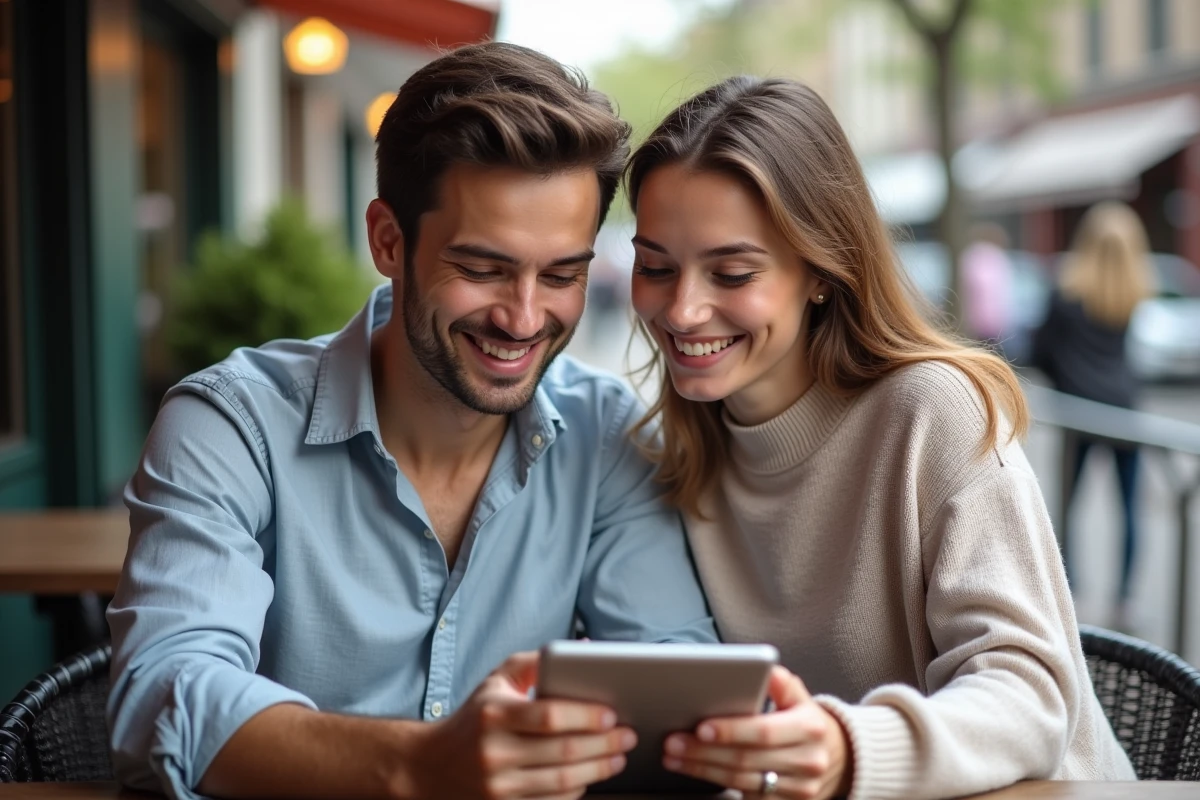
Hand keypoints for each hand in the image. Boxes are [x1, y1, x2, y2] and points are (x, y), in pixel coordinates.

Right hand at [405, 651, 636, 799]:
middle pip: (564, 752)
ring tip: (618, 757)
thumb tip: (581, 649)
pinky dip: (577, 789)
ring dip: (599, 769)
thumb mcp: (495, 681)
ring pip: (563, 781)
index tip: (611, 714)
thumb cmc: (474, 718)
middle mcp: (495, 752)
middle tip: (628, 735)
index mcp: (494, 715)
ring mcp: (498, 786)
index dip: (586, 716)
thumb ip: (534, 663)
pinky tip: (591, 775)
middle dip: (604, 744)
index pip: (550, 716)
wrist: (430, 766)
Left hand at [661, 666, 852, 799]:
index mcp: (810, 728)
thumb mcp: (800, 697)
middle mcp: (807, 761)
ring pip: (742, 782)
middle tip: (673, 742)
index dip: (730, 731)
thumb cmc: (806, 721)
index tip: (700, 727)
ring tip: (674, 757)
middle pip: (746, 759)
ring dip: (702, 769)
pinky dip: (716, 783)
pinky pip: (746, 796)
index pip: (764, 732)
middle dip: (704, 752)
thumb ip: (781, 683)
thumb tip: (765, 668)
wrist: (836, 758)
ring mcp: (799, 788)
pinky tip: (694, 771)